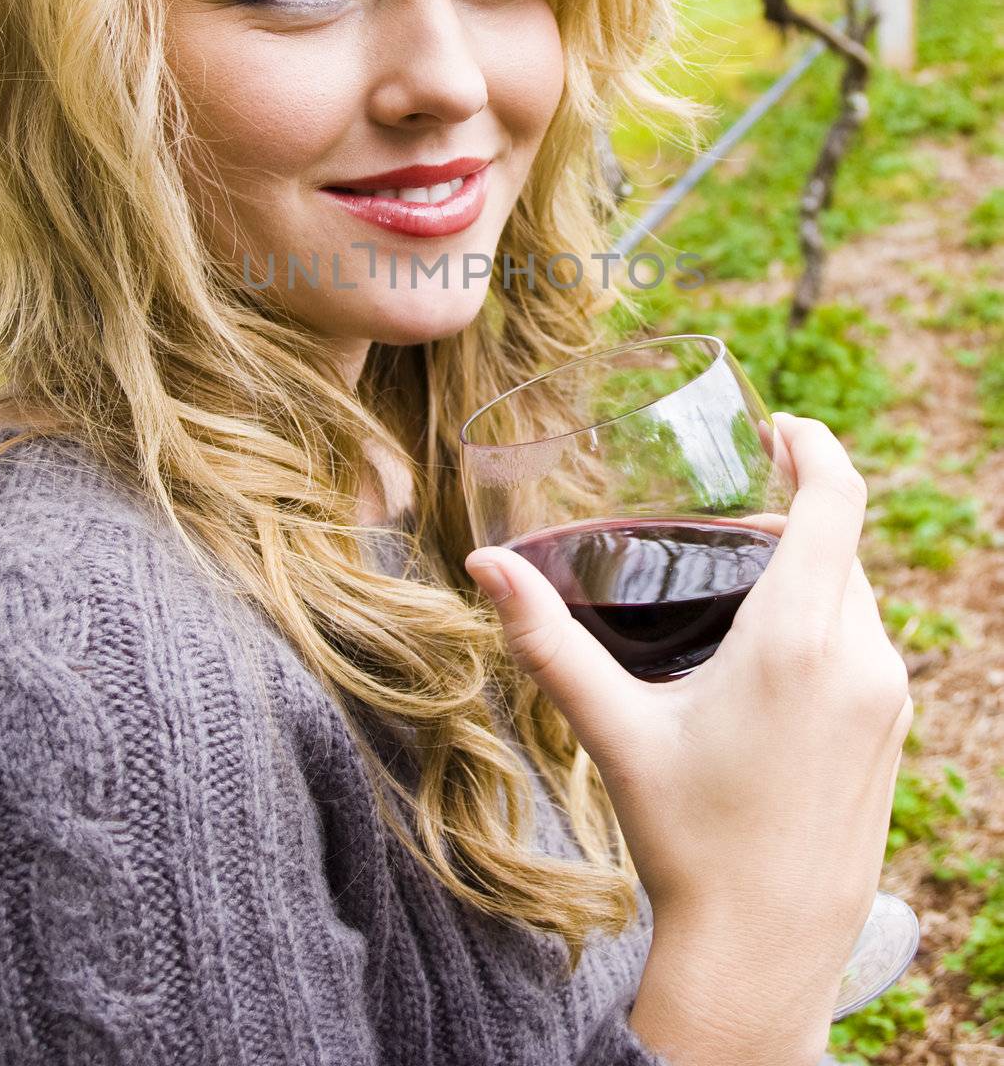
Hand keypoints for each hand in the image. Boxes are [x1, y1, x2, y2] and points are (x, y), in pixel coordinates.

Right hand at [464, 412, 911, 1004]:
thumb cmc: (688, 840)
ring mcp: (887, 696)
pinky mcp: (892, 728)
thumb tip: (485, 565)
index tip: (780, 426)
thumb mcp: (614, 731)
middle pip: (837, 543)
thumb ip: (549, 640)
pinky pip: (867, 639)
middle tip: (715, 532)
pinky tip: (766, 664)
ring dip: (806, 573)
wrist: (764, 950)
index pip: (838, 500)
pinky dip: (825, 620)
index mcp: (797, 641)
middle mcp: (860, 658)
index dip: (816, 445)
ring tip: (733, 598)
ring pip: (854, 591)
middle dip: (784, 520)